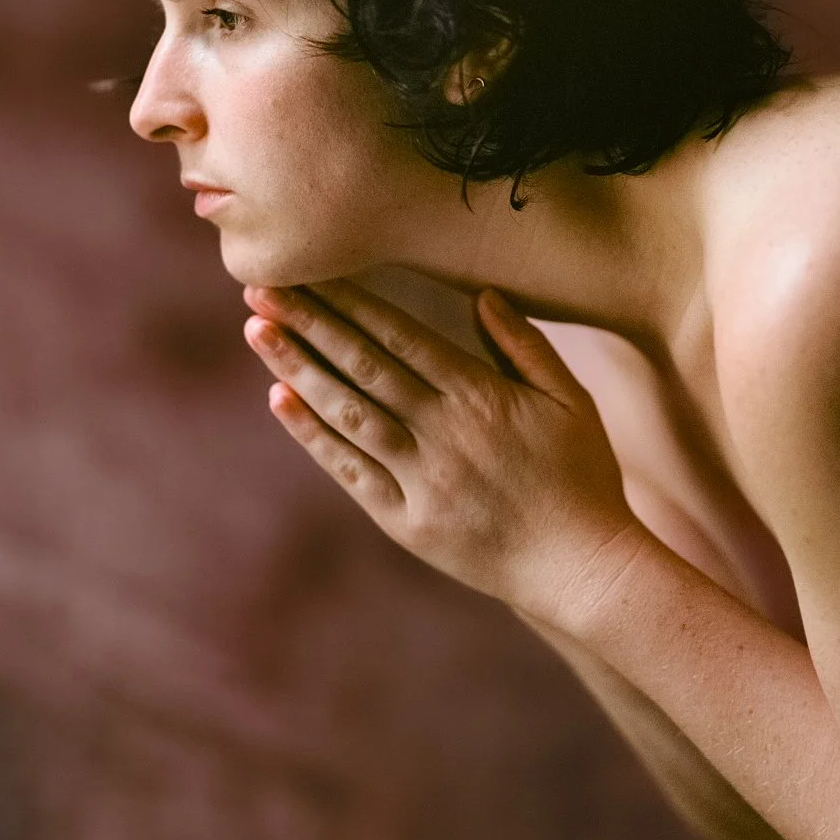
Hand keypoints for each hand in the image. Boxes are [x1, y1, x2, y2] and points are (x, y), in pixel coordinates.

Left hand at [241, 278, 649, 625]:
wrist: (581, 567)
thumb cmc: (583, 478)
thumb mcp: (570, 400)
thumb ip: (524, 346)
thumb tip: (483, 296)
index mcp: (481, 396)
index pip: (401, 335)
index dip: (351, 301)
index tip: (311, 272)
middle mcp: (443, 432)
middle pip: (364, 365)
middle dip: (309, 322)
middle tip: (261, 287)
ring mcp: (421, 479)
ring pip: (348, 412)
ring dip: (298, 369)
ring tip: (257, 331)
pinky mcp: (406, 522)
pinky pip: (350, 471)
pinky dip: (313, 435)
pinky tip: (280, 400)